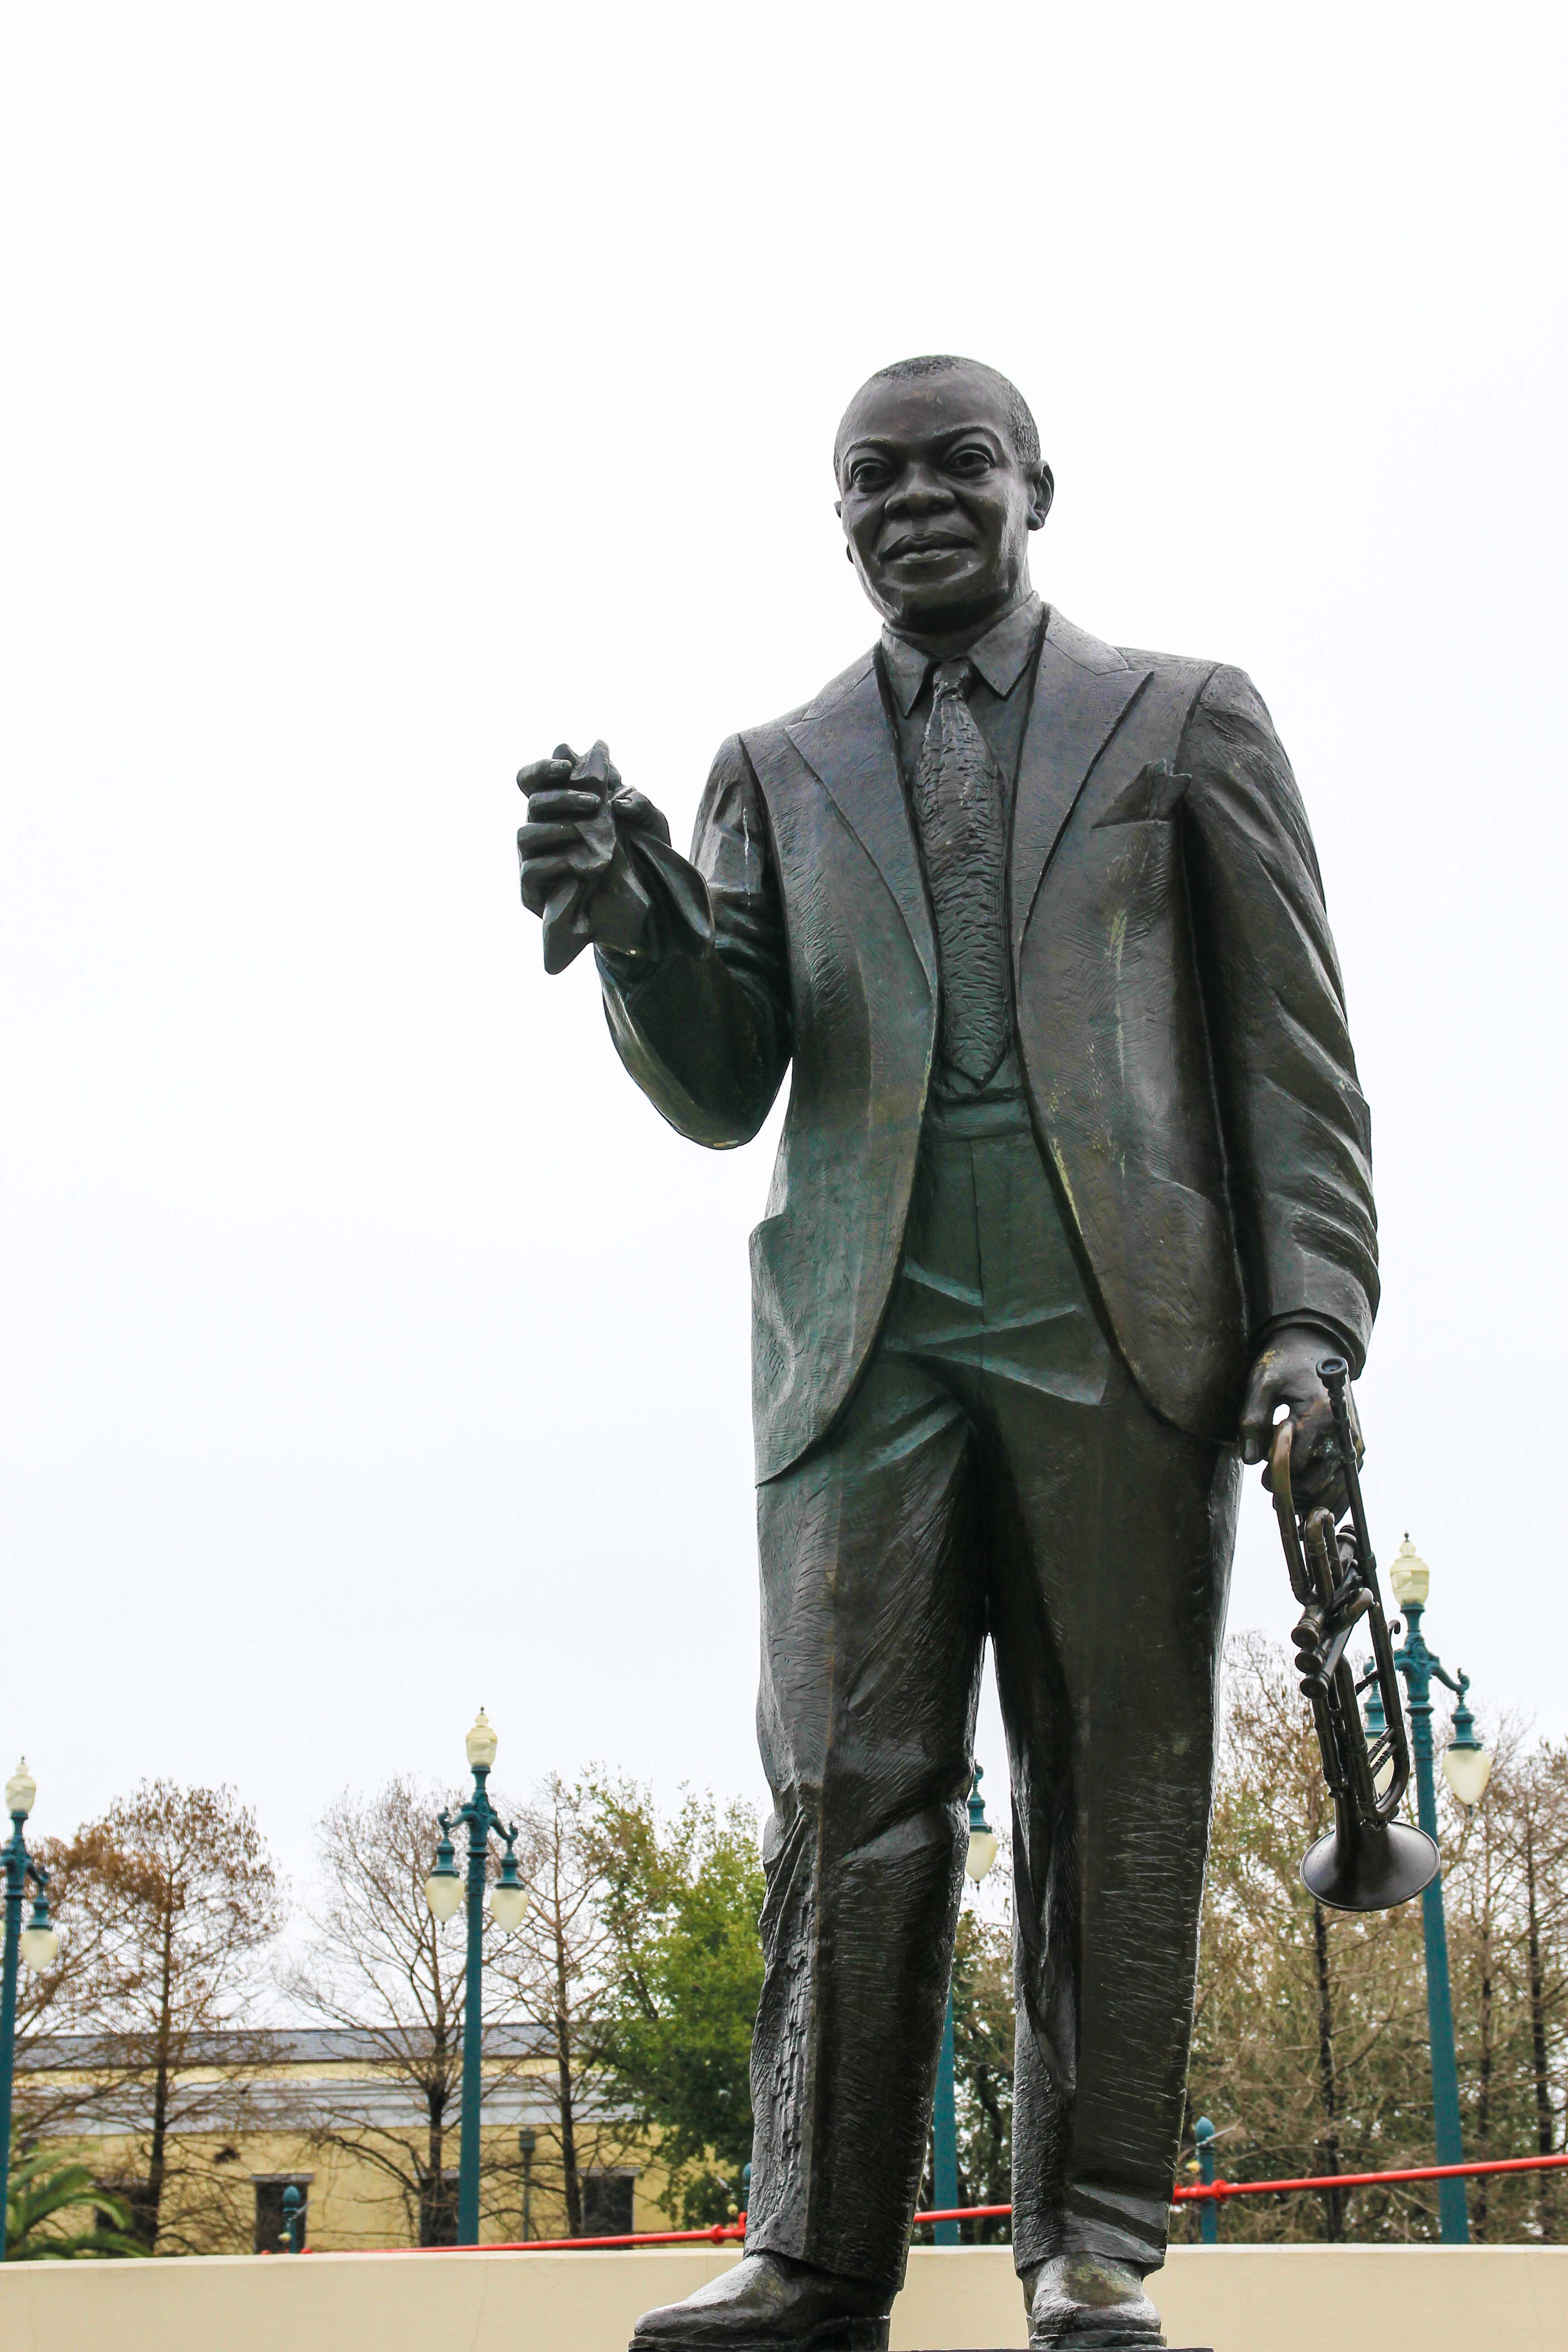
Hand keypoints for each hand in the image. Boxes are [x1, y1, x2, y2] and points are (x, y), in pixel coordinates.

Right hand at [516, 742, 668, 965]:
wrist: (644, 906)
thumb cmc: (640, 856)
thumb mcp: (649, 826)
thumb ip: (639, 802)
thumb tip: (620, 798)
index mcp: (561, 807)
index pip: (534, 780)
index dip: (543, 769)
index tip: (566, 765)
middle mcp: (543, 829)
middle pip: (532, 801)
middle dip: (560, 797)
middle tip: (592, 801)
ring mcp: (535, 859)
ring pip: (524, 834)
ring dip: (554, 829)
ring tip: (582, 833)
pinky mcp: (534, 891)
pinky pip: (531, 871)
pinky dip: (553, 863)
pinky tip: (577, 864)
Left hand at [1239, 1323, 1350, 1512]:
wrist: (1316, 1347)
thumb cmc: (1286, 1363)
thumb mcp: (1262, 1382)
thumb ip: (1252, 1419)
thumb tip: (1250, 1459)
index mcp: (1320, 1414)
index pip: (1296, 1464)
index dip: (1276, 1476)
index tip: (1262, 1475)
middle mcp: (1342, 1431)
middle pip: (1317, 1482)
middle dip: (1291, 1491)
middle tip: (1271, 1486)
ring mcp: (1353, 1441)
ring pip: (1335, 1489)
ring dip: (1310, 1499)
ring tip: (1288, 1497)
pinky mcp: (1356, 1446)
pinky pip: (1347, 1483)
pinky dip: (1331, 1498)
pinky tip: (1311, 1503)